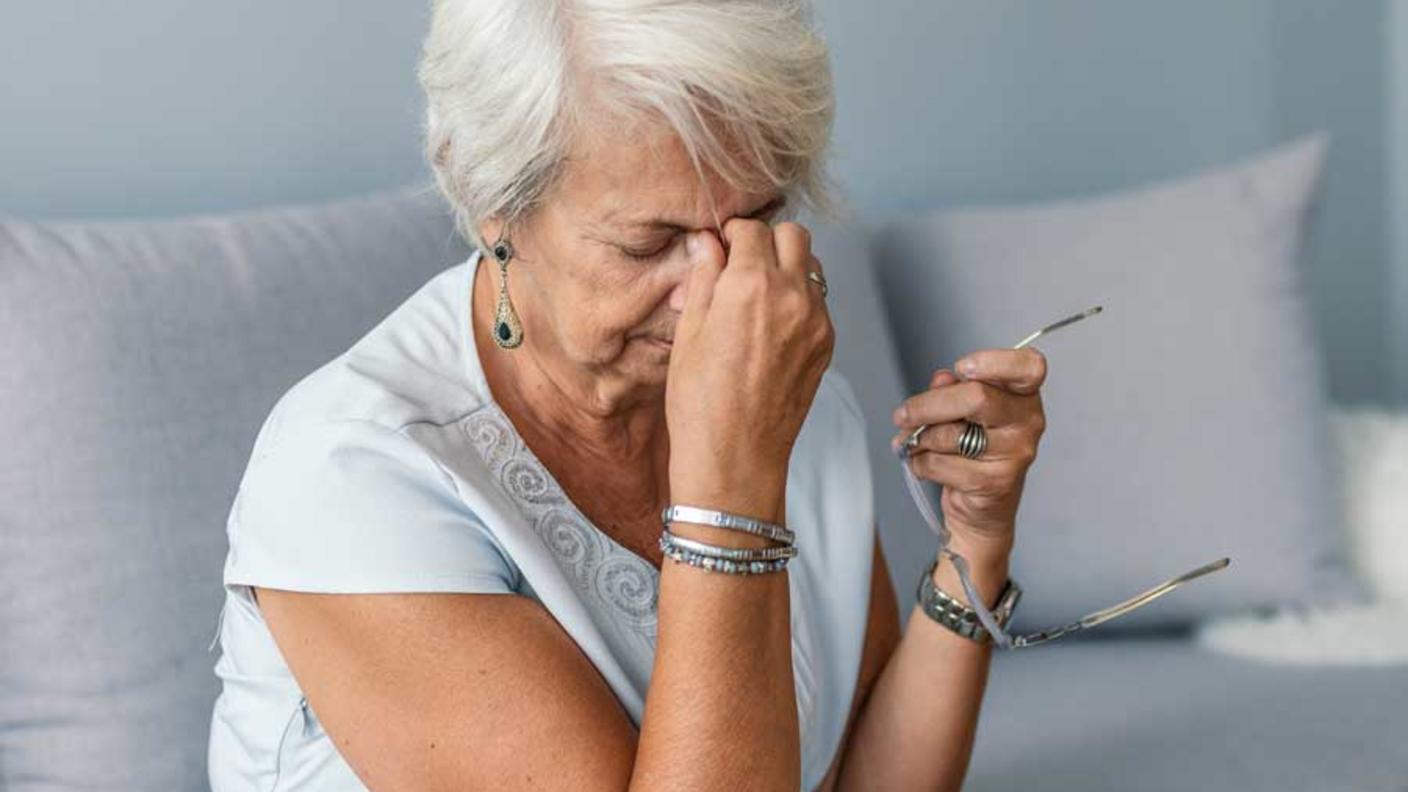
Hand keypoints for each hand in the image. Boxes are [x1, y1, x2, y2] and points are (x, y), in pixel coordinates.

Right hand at [665, 220, 834, 511]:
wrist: (735, 458)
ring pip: (813, 266)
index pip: (752, 229)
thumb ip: (703, 278)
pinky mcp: (826, 344)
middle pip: (794, 235)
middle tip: (742, 264)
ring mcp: (816, 321)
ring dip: (788, 266)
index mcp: (750, 286)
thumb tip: (708, 243)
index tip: (720, 247)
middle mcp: (792, 296)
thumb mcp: (688, 334)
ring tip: (758, 294)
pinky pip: (818, 301)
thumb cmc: (701, 403)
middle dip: (767, 241)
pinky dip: (799, 298)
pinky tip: (771, 325)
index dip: (731, 234)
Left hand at [888, 349, 1047, 552]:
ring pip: (951, 434)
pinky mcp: (995, 482)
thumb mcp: (961, 411)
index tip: (961, 368)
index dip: (993, 362)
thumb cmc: (972, 449)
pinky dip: (921, 463)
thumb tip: (942, 380)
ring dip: (920, 439)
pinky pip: (942, 464)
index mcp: (1023, 394)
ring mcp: (1015, 454)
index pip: (1029, 366)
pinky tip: (924, 463)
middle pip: (976, 398)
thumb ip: (952, 390)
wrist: (980, 506)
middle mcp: (1027, 422)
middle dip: (928, 405)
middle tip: (903, 414)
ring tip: (915, 443)